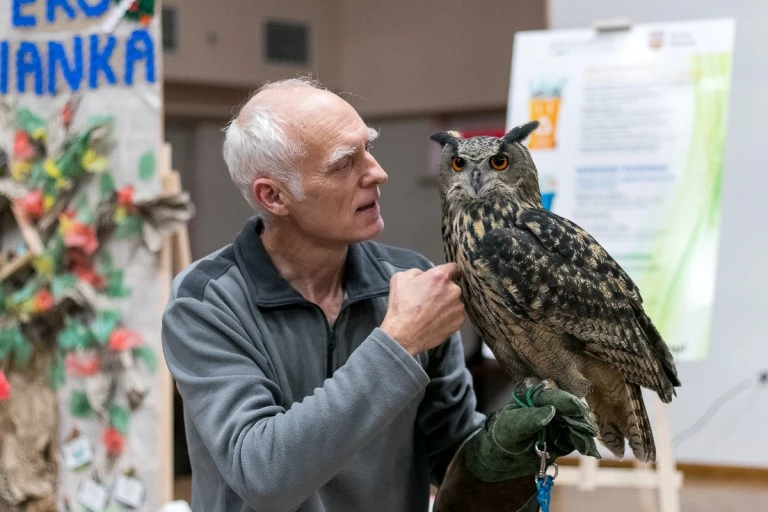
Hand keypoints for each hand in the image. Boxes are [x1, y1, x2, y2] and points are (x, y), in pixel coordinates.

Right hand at [380, 263, 463, 355]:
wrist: (404, 335)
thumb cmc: (401, 307)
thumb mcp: (400, 279)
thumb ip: (417, 272)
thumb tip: (424, 275)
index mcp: (440, 276)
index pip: (454, 267)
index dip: (449, 271)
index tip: (446, 276)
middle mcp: (453, 290)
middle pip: (453, 286)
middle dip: (443, 290)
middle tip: (430, 299)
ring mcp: (458, 307)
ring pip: (455, 301)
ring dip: (446, 304)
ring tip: (431, 312)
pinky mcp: (459, 321)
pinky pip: (456, 315)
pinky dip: (448, 317)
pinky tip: (435, 320)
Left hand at [463, 380, 598, 482]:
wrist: (502, 454)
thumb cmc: (504, 433)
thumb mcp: (511, 426)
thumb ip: (529, 419)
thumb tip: (551, 411)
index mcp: (536, 394)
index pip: (554, 395)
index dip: (567, 402)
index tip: (577, 408)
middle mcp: (551, 404)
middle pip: (571, 408)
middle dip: (580, 417)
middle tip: (589, 429)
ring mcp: (560, 420)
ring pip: (577, 422)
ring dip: (584, 431)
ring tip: (589, 442)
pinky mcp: (566, 435)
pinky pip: (577, 437)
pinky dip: (583, 442)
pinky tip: (588, 449)